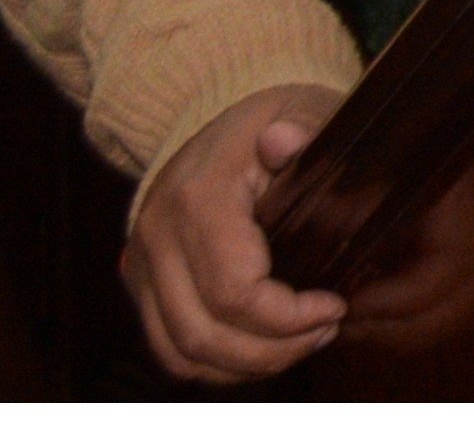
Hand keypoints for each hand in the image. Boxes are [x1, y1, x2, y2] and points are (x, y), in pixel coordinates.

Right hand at [125, 84, 347, 382]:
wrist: (216, 121)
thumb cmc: (268, 121)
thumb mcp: (298, 109)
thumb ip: (304, 126)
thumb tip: (285, 140)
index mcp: (196, 199)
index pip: (234, 291)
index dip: (288, 316)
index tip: (333, 306)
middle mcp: (157, 238)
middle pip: (205, 334)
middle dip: (274, 349)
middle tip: (325, 330)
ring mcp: (141, 265)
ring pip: (182, 353)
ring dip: (247, 364)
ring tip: (302, 341)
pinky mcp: (140, 283)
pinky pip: (169, 348)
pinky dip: (217, 363)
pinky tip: (264, 346)